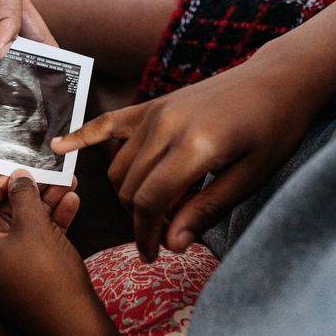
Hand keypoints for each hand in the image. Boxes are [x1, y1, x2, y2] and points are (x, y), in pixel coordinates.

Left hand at [0, 170, 87, 329]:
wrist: (70, 327)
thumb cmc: (45, 277)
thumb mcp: (33, 226)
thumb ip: (23, 195)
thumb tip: (18, 177)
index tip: (22, 173)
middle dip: (25, 193)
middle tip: (45, 178)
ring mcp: (2, 269)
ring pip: (20, 226)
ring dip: (43, 204)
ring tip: (68, 184)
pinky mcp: (23, 276)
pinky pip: (32, 242)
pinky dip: (49, 223)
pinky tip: (71, 203)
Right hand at [51, 52, 317, 261]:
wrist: (277, 80)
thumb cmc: (274, 130)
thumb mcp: (251, 177)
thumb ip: (206, 210)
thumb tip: (170, 244)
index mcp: (194, 146)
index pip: (151, 201)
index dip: (147, 234)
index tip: (153, 255)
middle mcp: (166, 127)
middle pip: (131, 187)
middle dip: (140, 220)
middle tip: (163, 238)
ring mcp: (155, 112)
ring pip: (119, 167)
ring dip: (128, 195)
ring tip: (157, 210)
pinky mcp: (152, 105)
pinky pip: (108, 123)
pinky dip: (82, 136)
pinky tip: (58, 147)